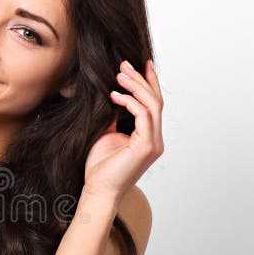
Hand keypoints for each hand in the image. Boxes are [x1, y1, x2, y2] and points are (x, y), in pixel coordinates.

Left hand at [83, 59, 163, 199]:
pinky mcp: (146, 147)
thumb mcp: (106, 133)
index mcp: (148, 137)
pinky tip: (115, 96)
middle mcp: (155, 139)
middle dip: (141, 79)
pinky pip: (144, 116)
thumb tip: (113, 94)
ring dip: (136, 87)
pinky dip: (130, 102)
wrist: (98, 190)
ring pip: (152, 106)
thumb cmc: (100, 166)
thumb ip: (114, 116)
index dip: (148, 83)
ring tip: (120, 74)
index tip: (138, 64)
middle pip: (155, 101)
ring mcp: (153, 143)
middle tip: (125, 64)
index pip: (153, 104)